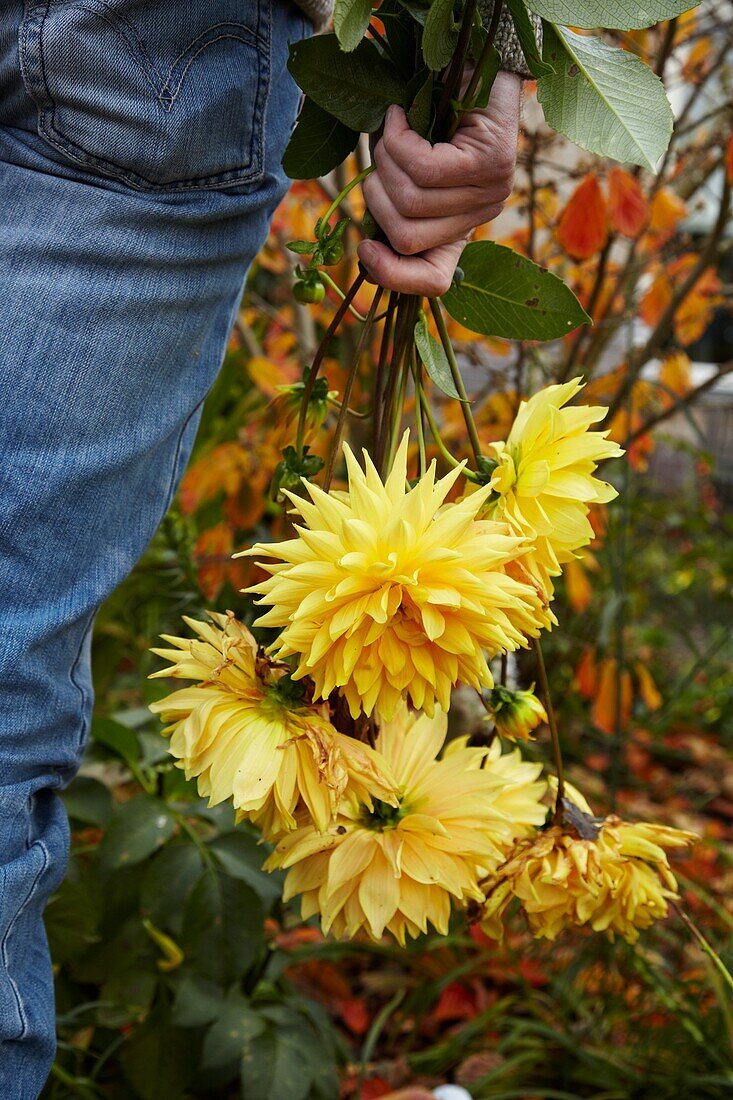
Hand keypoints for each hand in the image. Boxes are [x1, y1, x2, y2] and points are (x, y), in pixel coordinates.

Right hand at [358, 72, 521, 296]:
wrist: (482, 61)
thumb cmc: (439, 115)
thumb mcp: (413, 170)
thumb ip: (398, 203)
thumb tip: (368, 246)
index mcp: (460, 228)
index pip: (433, 279)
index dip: (394, 276)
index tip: (364, 251)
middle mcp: (480, 217)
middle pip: (405, 236)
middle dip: (376, 194)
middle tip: (381, 154)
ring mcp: (489, 192)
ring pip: (411, 202)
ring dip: (385, 161)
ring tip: (393, 131)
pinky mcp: (490, 164)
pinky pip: (424, 169)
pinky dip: (399, 141)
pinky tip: (400, 117)